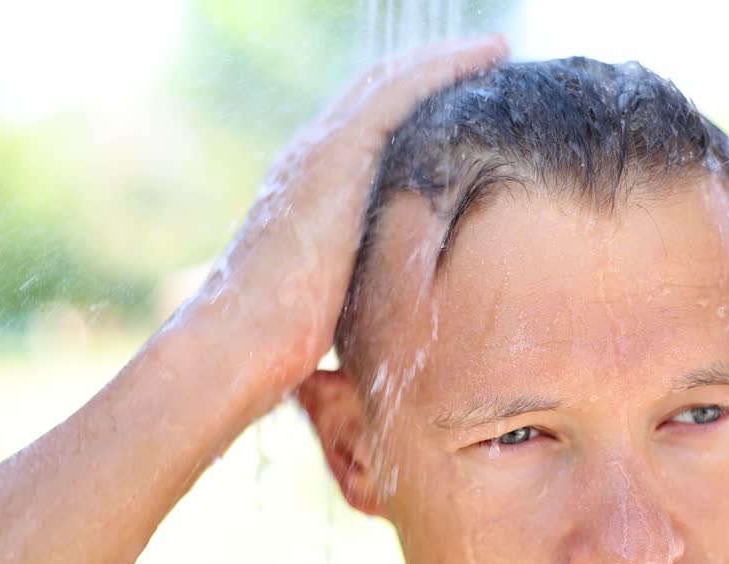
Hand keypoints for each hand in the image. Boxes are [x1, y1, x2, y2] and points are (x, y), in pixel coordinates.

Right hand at [182, 35, 509, 397]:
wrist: (236, 348)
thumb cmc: (275, 347)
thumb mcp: (328, 305)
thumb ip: (352, 286)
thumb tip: (375, 313)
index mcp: (308, 188)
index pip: (366, 127)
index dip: (411, 104)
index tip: (459, 100)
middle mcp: (309, 156)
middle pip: (378, 92)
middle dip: (431, 71)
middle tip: (484, 58)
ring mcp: (319, 151)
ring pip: (390, 81)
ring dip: (445, 59)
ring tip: (492, 49)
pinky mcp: (335, 156)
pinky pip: (398, 92)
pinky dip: (442, 68)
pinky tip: (481, 58)